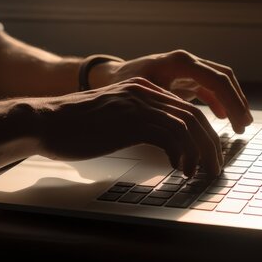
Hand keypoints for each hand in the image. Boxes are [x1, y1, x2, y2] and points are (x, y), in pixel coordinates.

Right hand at [38, 77, 222, 175]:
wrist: (44, 122)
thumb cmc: (73, 127)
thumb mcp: (112, 119)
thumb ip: (136, 122)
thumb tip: (160, 142)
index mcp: (141, 89)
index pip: (184, 108)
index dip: (202, 132)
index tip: (208, 153)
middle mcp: (144, 92)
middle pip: (193, 115)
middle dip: (211, 144)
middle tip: (216, 166)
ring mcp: (137, 104)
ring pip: (187, 125)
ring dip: (202, 152)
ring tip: (204, 172)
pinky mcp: (130, 121)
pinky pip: (171, 136)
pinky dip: (182, 155)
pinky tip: (180, 170)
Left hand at [91, 50, 252, 133]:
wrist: (112, 75)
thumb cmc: (123, 83)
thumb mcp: (142, 94)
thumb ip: (164, 106)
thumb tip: (182, 130)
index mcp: (180, 62)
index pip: (217, 79)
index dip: (232, 101)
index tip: (239, 121)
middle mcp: (188, 62)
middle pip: (224, 78)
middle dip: (237, 102)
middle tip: (244, 125)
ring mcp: (188, 69)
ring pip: (220, 83)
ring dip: (232, 102)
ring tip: (240, 125)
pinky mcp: (186, 78)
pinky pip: (210, 89)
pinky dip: (219, 102)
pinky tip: (223, 118)